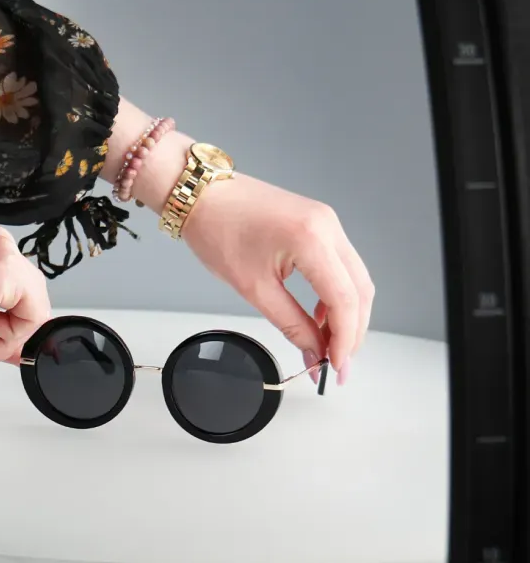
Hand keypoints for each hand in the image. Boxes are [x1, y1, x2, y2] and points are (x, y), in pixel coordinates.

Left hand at [181, 173, 372, 383]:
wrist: (201, 194)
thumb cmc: (217, 229)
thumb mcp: (253, 287)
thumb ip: (291, 324)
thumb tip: (313, 352)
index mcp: (311, 240)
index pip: (345, 300)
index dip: (345, 339)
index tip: (336, 368)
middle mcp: (327, 226)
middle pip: (359, 290)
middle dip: (352, 331)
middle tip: (337, 364)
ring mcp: (326, 221)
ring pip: (355, 278)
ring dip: (347, 313)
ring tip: (327, 343)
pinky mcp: (319, 222)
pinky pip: (341, 264)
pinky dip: (336, 292)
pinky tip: (319, 313)